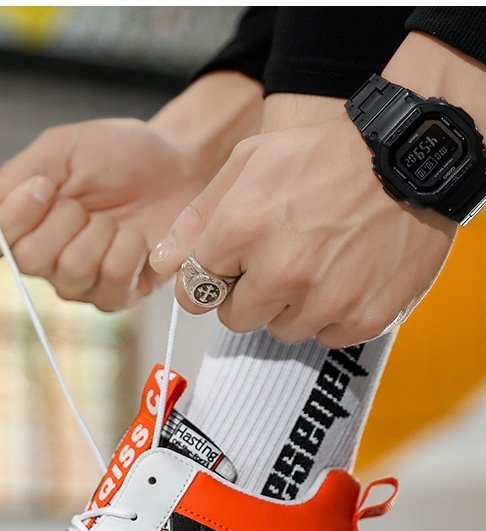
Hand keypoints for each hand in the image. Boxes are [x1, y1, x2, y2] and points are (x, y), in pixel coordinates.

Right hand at [0, 73, 261, 310]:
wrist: (178, 164)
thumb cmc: (120, 156)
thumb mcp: (65, 148)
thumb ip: (21, 173)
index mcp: (23, 223)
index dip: (8, 220)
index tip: (42, 188)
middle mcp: (45, 261)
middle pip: (29, 258)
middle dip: (64, 218)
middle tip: (86, 201)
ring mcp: (81, 283)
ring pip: (71, 271)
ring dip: (99, 232)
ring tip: (115, 218)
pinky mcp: (117, 295)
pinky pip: (112, 279)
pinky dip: (128, 248)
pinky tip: (137, 237)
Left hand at [150, 113, 456, 346]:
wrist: (410, 156)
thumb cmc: (324, 155)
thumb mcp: (250, 162)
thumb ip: (198, 217)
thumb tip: (160, 264)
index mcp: (241, 230)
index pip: (195, 292)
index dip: (210, 280)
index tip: (227, 270)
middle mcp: (279, 271)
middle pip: (236, 318)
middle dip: (250, 294)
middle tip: (282, 258)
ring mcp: (323, 299)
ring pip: (283, 330)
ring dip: (293, 306)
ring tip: (320, 262)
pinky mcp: (362, 318)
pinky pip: (328, 335)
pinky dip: (334, 313)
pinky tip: (348, 274)